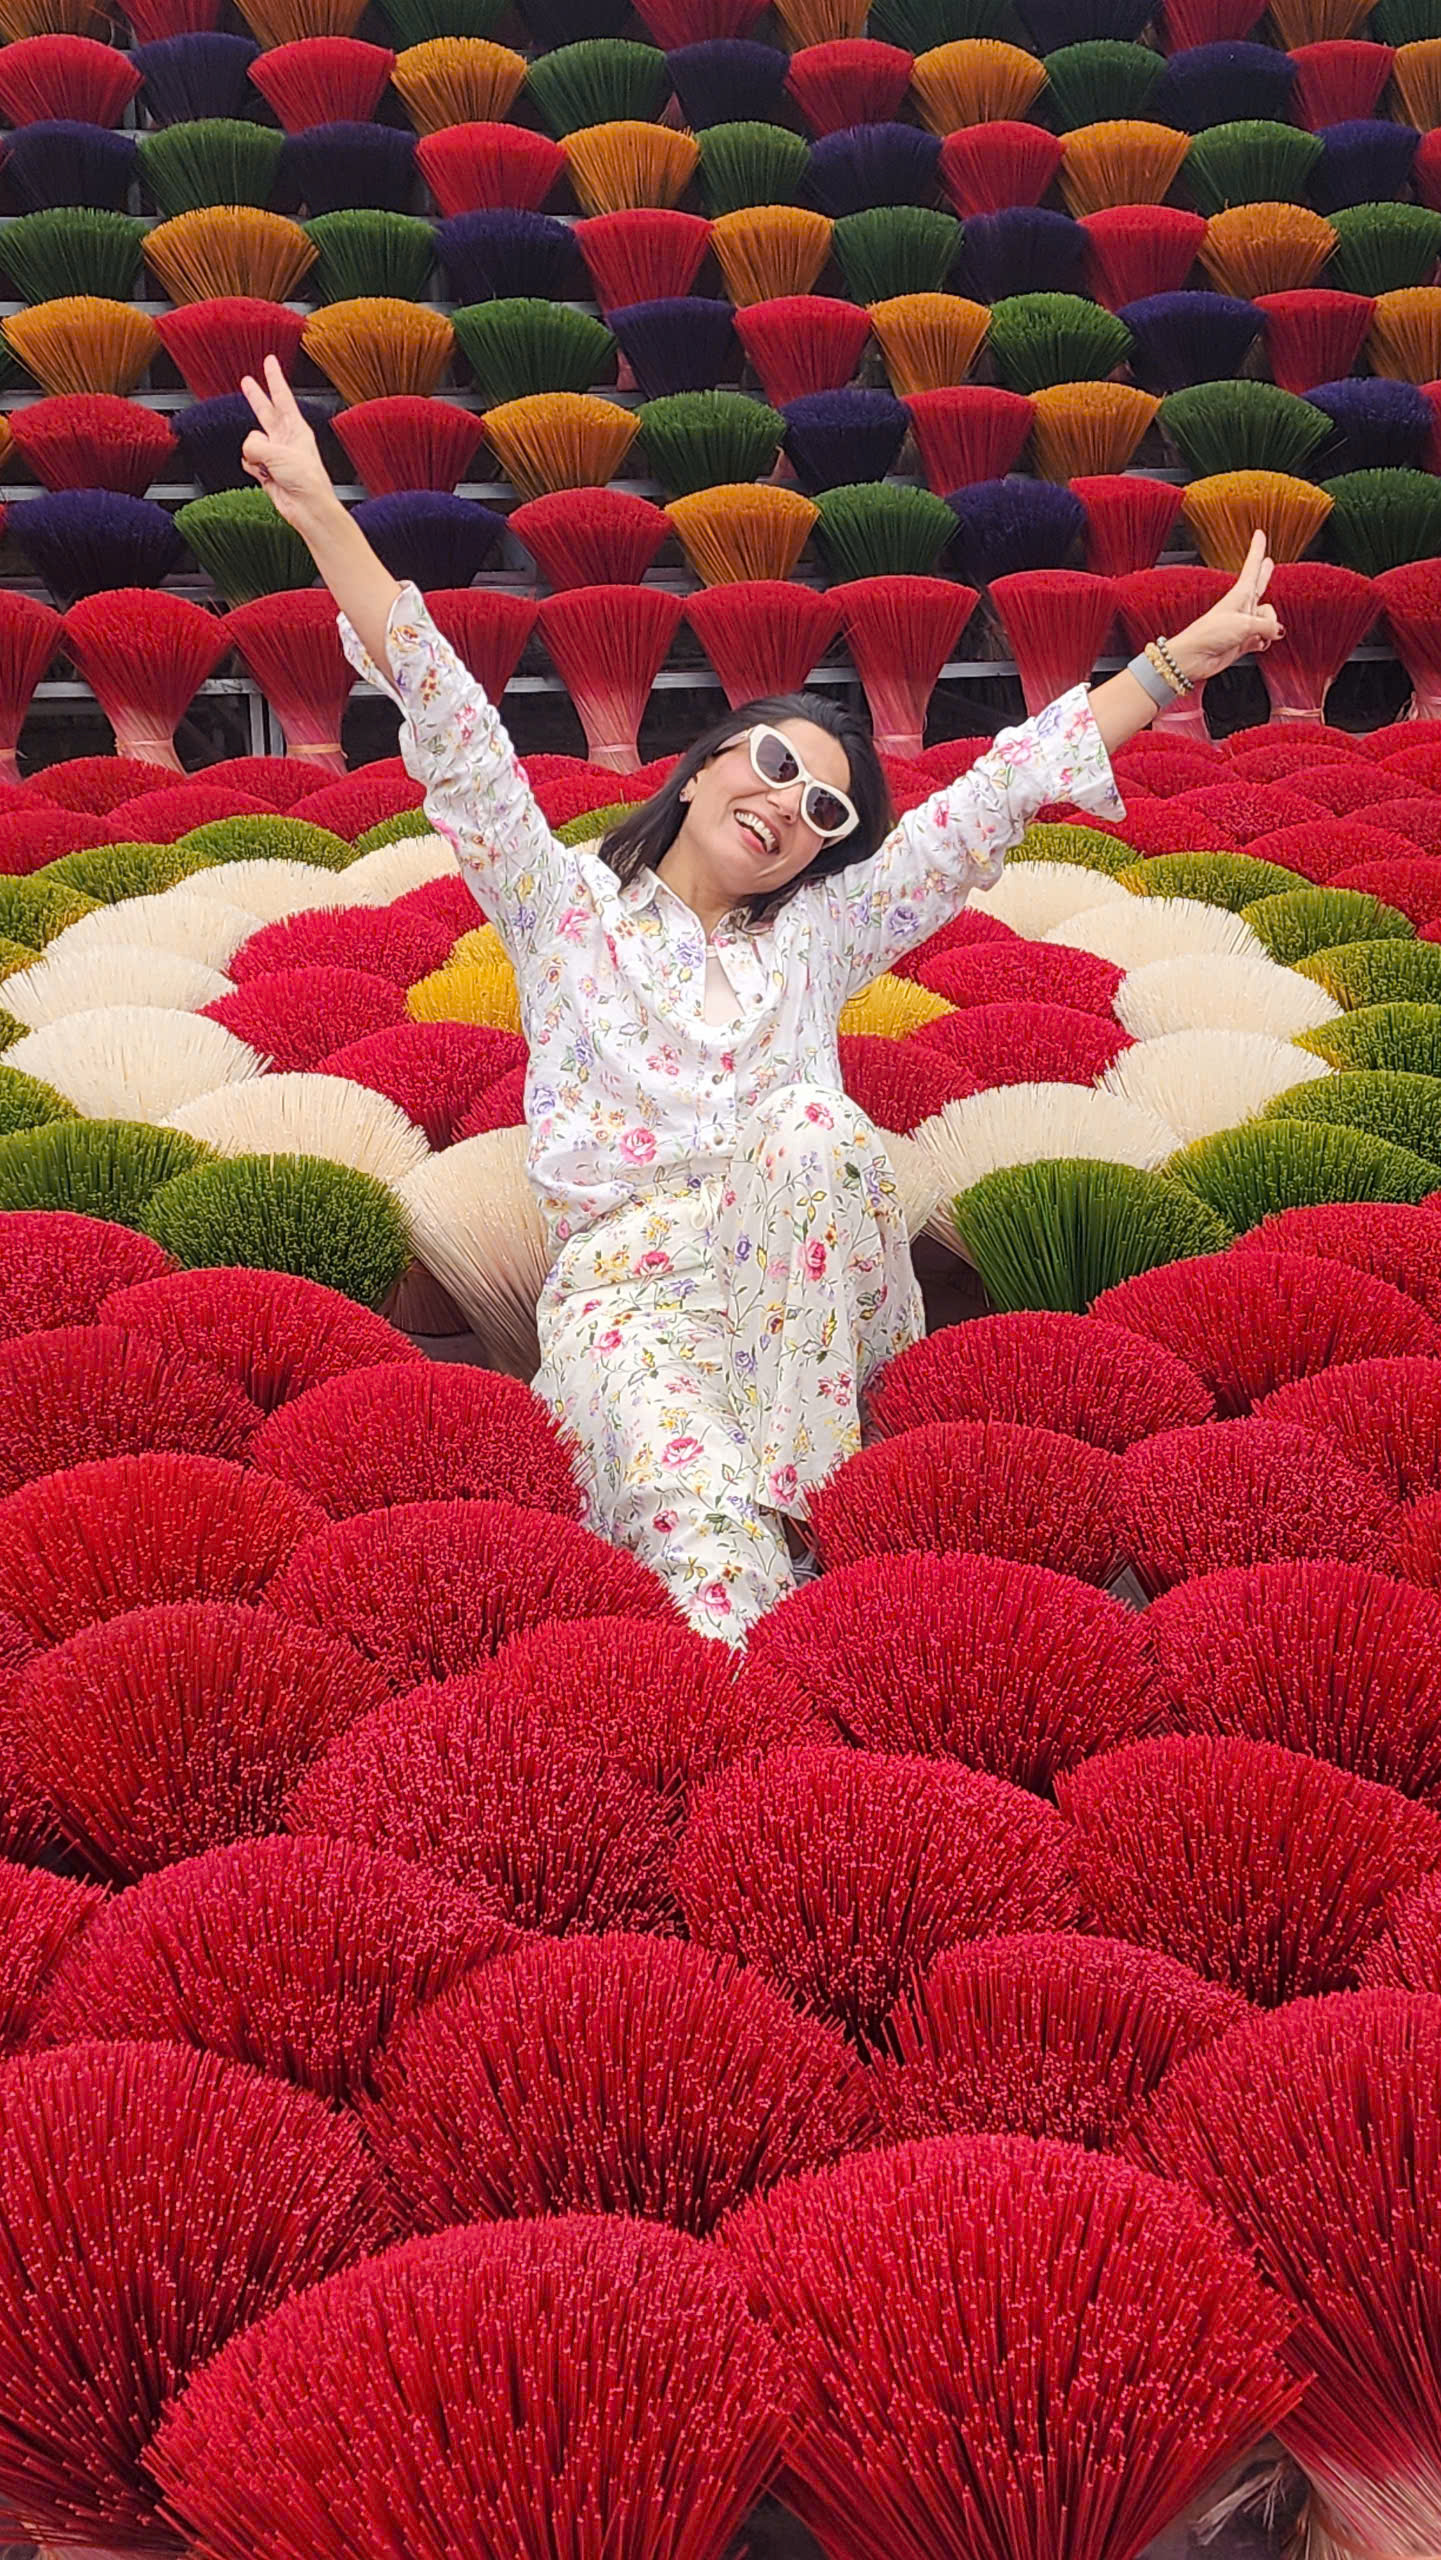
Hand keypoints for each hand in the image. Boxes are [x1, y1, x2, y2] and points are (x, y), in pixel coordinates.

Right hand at [238, 355, 335, 530]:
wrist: (308, 508)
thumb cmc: (306, 480)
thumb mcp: (279, 454)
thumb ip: (256, 445)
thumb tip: (248, 450)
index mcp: (296, 428)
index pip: (282, 396)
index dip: (274, 378)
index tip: (270, 361)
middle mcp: (285, 438)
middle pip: (265, 411)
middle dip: (256, 397)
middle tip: (247, 381)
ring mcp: (275, 454)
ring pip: (251, 442)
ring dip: (254, 454)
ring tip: (268, 467)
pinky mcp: (267, 471)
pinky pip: (248, 461)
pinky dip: (252, 468)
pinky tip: (263, 475)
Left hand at [1167, 530, 1283, 685]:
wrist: (1196, 657)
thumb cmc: (1210, 634)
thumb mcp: (1245, 624)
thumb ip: (1267, 625)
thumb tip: (1278, 631)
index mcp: (1240, 594)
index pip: (1252, 567)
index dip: (1257, 549)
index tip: (1259, 534)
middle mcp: (1242, 607)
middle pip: (1260, 585)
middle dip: (1265, 574)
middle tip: (1269, 562)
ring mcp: (1244, 624)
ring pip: (1270, 620)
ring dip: (1269, 628)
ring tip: (1258, 635)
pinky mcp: (1244, 641)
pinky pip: (1265, 638)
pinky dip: (1264, 642)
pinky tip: (1257, 645)